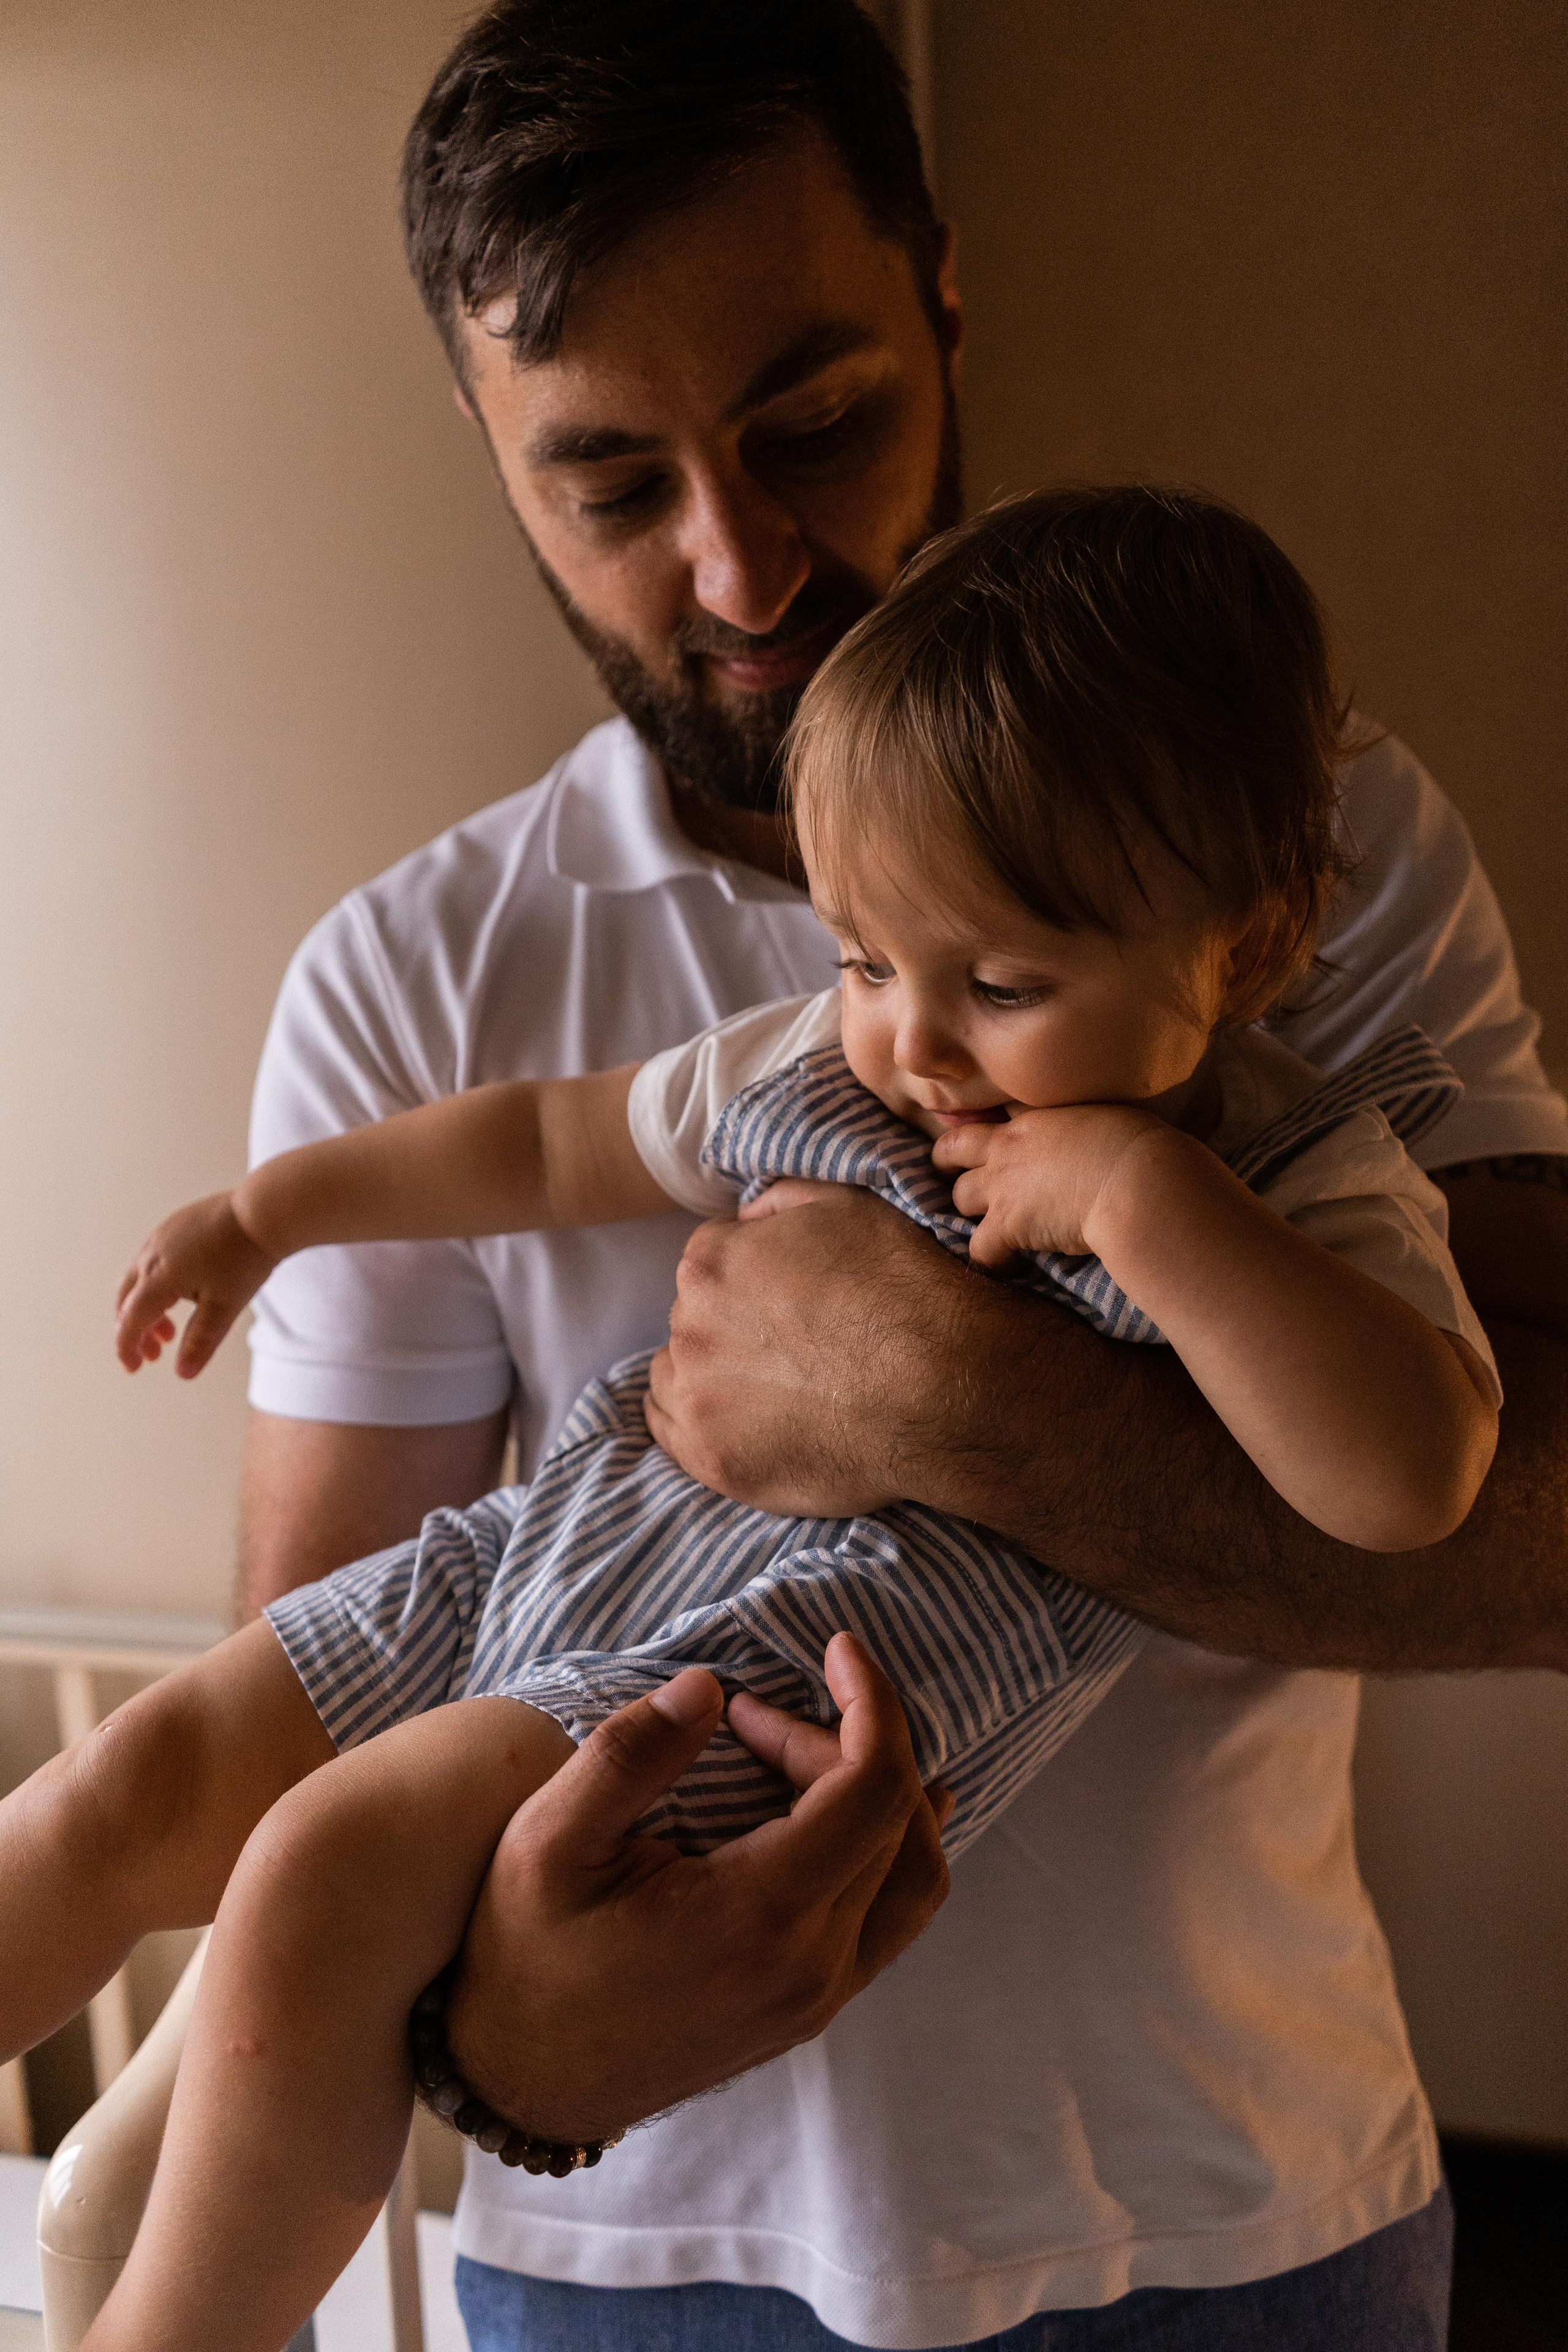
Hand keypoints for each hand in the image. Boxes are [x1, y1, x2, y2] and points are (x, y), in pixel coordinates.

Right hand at [115, 1193, 276, 1376]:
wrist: (264, 1212)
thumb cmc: (246, 1257)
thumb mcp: (225, 1306)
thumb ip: (201, 1340)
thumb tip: (182, 1373)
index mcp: (159, 1277)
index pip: (131, 1320)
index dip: (127, 1347)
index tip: (133, 1368)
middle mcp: (151, 1255)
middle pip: (127, 1300)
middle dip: (135, 1331)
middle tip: (154, 1355)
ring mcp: (160, 1237)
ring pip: (138, 1280)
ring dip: (147, 1309)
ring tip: (170, 1331)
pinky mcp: (173, 1226)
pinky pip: (151, 1262)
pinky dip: (156, 1287)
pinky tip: (182, 1296)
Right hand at [445, 1634, 951, 2141]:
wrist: (520, 2081)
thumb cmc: (525, 1954)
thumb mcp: (549, 1842)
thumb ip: (629, 1756)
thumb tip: (708, 1686)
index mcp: (757, 1916)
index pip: (874, 1789)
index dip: (873, 1702)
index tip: (838, 1647)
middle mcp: (810, 1966)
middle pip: (895, 1821)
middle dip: (846, 1740)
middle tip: (752, 1718)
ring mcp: (818, 1999)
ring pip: (916, 1879)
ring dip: (884, 1796)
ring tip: (812, 1746)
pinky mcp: (809, 2012)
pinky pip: (890, 1921)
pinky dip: (889, 1851)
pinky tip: (849, 1813)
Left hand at [643, 1181, 977, 1515]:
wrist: (942, 1391)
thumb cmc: (903, 1292)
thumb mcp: (850, 1207)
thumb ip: (781, 1201)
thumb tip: (745, 1216)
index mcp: (712, 1260)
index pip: (713, 1259)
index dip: (755, 1277)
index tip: (791, 1301)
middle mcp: (688, 1324)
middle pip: (694, 1318)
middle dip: (732, 1326)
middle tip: (794, 1349)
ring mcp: (695, 1396)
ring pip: (675, 1374)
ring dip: (708, 1376)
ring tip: (771, 1391)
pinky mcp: (708, 1458)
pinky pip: (668, 1433)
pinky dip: (695, 1424)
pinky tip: (738, 1425)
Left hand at [931, 1103, 1165, 1267]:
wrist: (1137, 1181)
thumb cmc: (1142, 1148)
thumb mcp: (1115, 1118)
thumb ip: (1097, 1126)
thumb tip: (1114, 1135)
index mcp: (1036, 1118)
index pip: (998, 1112)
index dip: (993, 1126)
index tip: (994, 1136)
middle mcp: (1010, 1147)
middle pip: (954, 1147)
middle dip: (947, 1160)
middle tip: (950, 1173)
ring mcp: (1003, 1186)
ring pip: (961, 1197)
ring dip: (970, 1212)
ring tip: (987, 1225)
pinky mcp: (1007, 1225)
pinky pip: (979, 1250)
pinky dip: (989, 1262)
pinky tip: (1007, 1269)